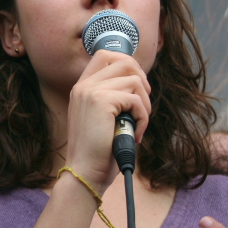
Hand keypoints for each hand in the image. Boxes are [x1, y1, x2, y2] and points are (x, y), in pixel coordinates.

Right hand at [66, 50, 150, 192]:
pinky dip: (143, 118)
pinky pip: (136, 100)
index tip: (137, 88)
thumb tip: (139, 82)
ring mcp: (90, 91)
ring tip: (139, 123)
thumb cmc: (98, 151)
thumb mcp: (102, 118)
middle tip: (142, 106)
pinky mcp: (101, 101)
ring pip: (134, 80)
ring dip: (145, 103)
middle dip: (142, 80)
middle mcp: (83, 85)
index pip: (105, 55)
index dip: (127, 64)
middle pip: (123, 60)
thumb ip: (112, 97)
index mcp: (82, 87)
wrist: (85, 172)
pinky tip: (136, 134)